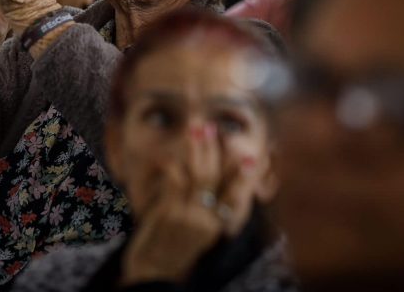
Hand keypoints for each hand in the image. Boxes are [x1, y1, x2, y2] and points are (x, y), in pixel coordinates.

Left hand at [120, 125, 257, 283]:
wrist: (152, 276)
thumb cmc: (170, 252)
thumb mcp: (194, 234)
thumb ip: (201, 210)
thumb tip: (200, 180)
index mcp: (216, 227)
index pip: (235, 196)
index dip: (243, 176)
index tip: (251, 158)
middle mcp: (206, 222)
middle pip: (214, 179)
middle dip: (212, 150)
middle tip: (208, 126)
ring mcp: (188, 218)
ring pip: (196, 176)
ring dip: (195, 149)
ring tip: (193, 130)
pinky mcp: (168, 216)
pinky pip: (174, 184)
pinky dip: (173, 167)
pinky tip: (168, 157)